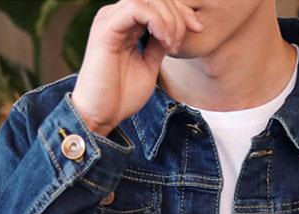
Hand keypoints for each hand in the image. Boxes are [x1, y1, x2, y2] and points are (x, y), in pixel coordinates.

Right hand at [71, 0, 203, 135]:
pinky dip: (156, 21)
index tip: (198, 29)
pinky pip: (136, 8)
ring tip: (171, 45)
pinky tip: (163, 41)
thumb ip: (160, 44)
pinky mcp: (105, 28)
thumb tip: (176, 29)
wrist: (100, 116)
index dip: (182, 11)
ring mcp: (109, 19)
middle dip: (178, 15)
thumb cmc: (121, 96)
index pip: (157, 2)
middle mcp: (116, 16)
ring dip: (168, 19)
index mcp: (126, 23)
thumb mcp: (150, 65)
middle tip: (179, 45)